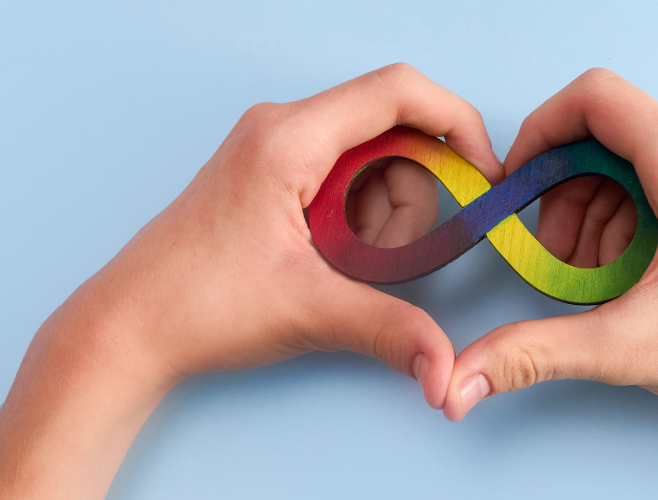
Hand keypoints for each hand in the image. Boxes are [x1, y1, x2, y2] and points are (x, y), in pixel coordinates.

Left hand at [0, 63, 502, 498]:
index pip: (399, 92)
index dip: (455, 124)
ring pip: (373, 162)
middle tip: (382, 258)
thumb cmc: (195, 304)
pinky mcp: (274, 175)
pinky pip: (346, 180)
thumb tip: (447, 366)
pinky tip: (333, 260)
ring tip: (346, 266)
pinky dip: (359, 221)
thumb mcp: (308, 311)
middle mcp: (283, 128)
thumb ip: (391, 329)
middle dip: (409, 201)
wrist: (127, 327)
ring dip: (383, 218)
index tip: (481, 172)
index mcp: (289, 138)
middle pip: (393, 136)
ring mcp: (276, 149)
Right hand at [442, 69, 657, 497]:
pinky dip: (627, 221)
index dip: (539, 132)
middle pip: (604, 136)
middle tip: (561, 261)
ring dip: (594, 216)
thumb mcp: (631, 347)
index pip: (594, 98)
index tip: (516, 184)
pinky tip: (631, 276)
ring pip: (628, 162)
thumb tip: (463, 374)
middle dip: (565, 197)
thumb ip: (535, 350)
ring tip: (600, 281)